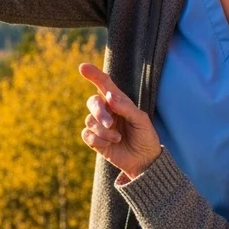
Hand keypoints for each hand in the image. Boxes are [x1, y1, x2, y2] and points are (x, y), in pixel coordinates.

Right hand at [78, 63, 161, 178]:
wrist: (144, 161)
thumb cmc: (145, 136)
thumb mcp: (141, 120)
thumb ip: (126, 107)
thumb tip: (109, 96)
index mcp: (118, 101)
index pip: (104, 84)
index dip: (94, 75)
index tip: (83, 67)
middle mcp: (107, 111)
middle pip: (92, 102)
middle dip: (99, 112)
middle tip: (110, 123)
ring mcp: (99, 125)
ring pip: (89, 120)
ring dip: (104, 131)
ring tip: (118, 138)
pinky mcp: (95, 140)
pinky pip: (87, 135)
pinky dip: (98, 140)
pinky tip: (109, 144)